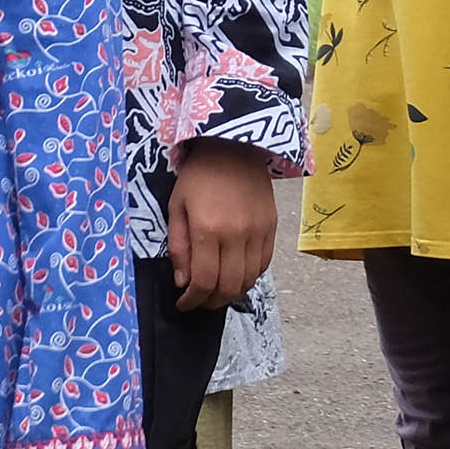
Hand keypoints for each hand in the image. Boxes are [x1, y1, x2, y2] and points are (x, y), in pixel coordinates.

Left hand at [169, 139, 279, 311]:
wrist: (235, 144)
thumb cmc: (199, 174)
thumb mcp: (177, 207)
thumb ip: (179, 246)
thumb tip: (183, 282)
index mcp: (208, 229)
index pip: (203, 281)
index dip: (192, 301)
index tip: (183, 304)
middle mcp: (236, 234)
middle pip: (228, 286)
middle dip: (211, 302)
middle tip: (199, 302)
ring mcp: (258, 231)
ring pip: (249, 279)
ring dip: (232, 293)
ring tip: (217, 292)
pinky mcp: (272, 226)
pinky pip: (264, 264)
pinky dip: (250, 277)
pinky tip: (237, 274)